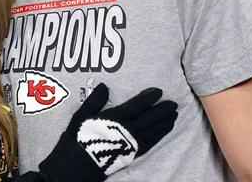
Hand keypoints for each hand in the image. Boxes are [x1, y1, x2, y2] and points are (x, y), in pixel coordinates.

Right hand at [39, 83, 177, 181]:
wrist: (77, 165)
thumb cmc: (78, 138)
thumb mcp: (81, 116)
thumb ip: (94, 101)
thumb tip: (104, 85)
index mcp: (114, 118)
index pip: (136, 106)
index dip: (149, 98)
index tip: (159, 91)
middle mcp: (125, 130)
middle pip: (149, 119)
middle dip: (162, 110)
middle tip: (174, 103)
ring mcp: (130, 143)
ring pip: (152, 131)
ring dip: (164, 123)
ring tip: (174, 116)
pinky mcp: (131, 154)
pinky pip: (150, 143)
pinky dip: (159, 136)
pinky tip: (164, 131)